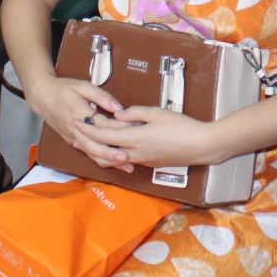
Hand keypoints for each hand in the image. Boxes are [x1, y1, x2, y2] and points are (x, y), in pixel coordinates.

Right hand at [24, 75, 129, 165]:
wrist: (42, 96)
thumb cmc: (63, 89)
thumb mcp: (83, 85)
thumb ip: (102, 96)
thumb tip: (118, 107)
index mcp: (79, 113)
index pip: (102, 124)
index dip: (119, 128)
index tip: (135, 129)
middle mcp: (76, 129)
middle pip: (95, 146)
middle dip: (112, 154)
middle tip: (129, 158)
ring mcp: (73, 137)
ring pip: (91, 153)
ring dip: (109, 161)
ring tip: (126, 166)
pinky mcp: (72, 141)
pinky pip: (87, 153)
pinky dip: (100, 159)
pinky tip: (113, 163)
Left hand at [75, 105, 218, 172]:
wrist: (200, 146)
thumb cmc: (182, 127)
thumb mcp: (157, 113)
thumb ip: (134, 113)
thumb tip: (118, 115)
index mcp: (135, 138)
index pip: (103, 134)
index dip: (88, 128)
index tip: (76, 121)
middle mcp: (134, 152)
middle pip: (104, 149)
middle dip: (88, 140)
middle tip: (78, 129)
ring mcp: (141, 160)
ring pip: (113, 158)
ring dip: (100, 149)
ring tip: (92, 139)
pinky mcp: (149, 163)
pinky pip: (125, 159)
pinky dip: (114, 152)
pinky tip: (114, 145)